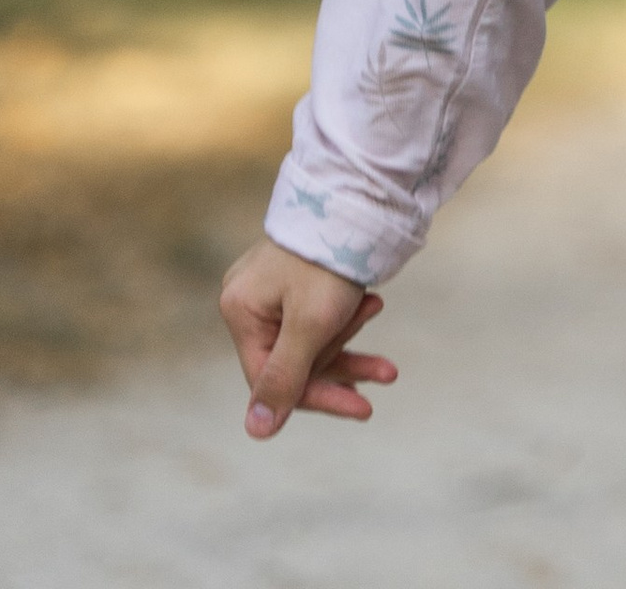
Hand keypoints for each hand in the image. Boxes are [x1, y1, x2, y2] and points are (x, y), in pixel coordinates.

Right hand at [217, 236, 399, 436]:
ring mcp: (272, 290)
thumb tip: (255, 431)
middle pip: (295, 360)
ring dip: (349, 336)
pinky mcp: (296, 280)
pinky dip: (345, 318)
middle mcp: (249, 301)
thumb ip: (285, 379)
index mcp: (240, 311)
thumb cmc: (329, 260)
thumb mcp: (310, 325)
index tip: (362, 408)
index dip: (319, 397)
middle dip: (343, 360)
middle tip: (385, 366)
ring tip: (376, 309)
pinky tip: (373, 305)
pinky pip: (318, 315)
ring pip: (311, 338)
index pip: (272, 379)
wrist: (356, 194)